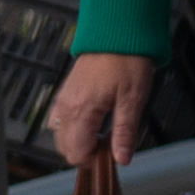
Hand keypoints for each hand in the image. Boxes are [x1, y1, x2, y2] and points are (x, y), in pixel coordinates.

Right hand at [47, 51, 155, 167]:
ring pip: (61, 136)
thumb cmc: (127, 61)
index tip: (113, 156)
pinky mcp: (65, 94)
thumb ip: (125, 132)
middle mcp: (66, 107)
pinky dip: (74, 130)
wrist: (117, 34)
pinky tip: (95, 124)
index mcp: (81, 110)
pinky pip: (61, 121)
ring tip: (105, 134)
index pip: (77, 152)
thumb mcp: (133, 99)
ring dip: (80, 142)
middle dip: (87, 153)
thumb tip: (122, 159)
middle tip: (111, 145)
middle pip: (65, 148)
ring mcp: (63, 100)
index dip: (95, 161)